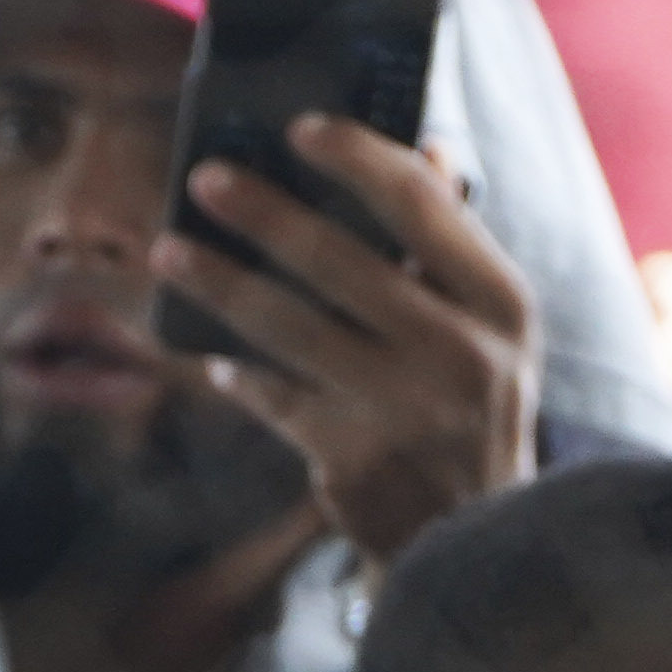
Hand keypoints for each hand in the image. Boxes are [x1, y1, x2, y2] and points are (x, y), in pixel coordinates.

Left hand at [151, 119, 541, 566]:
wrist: (479, 543)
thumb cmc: (475, 413)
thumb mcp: (494, 331)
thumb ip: (457, 246)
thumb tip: (425, 147)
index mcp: (501, 302)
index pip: (422, 204)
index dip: (356, 156)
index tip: (299, 128)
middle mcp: (459, 352)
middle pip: (339, 258)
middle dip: (262, 212)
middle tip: (204, 176)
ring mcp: (402, 409)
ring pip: (287, 325)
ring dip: (218, 282)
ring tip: (170, 252)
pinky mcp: (352, 459)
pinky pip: (274, 395)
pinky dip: (240, 373)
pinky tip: (216, 358)